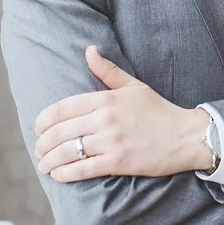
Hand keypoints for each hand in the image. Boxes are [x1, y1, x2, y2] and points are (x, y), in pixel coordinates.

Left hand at [33, 46, 211, 181]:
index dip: (44, 120)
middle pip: (61, 131)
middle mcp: (105, 119)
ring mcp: (111, 141)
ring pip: (68, 151)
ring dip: (50, 160)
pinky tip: (59, 174)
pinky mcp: (118, 163)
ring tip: (44, 164)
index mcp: (106, 98)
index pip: (63, 108)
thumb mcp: (133, 85)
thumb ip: (107, 70)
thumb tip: (89, 50)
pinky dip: (66, 173)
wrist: (185, 136)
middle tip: (38, 149)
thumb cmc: (158, 110)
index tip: (38, 127)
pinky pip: (83, 169)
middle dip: (43, 143)